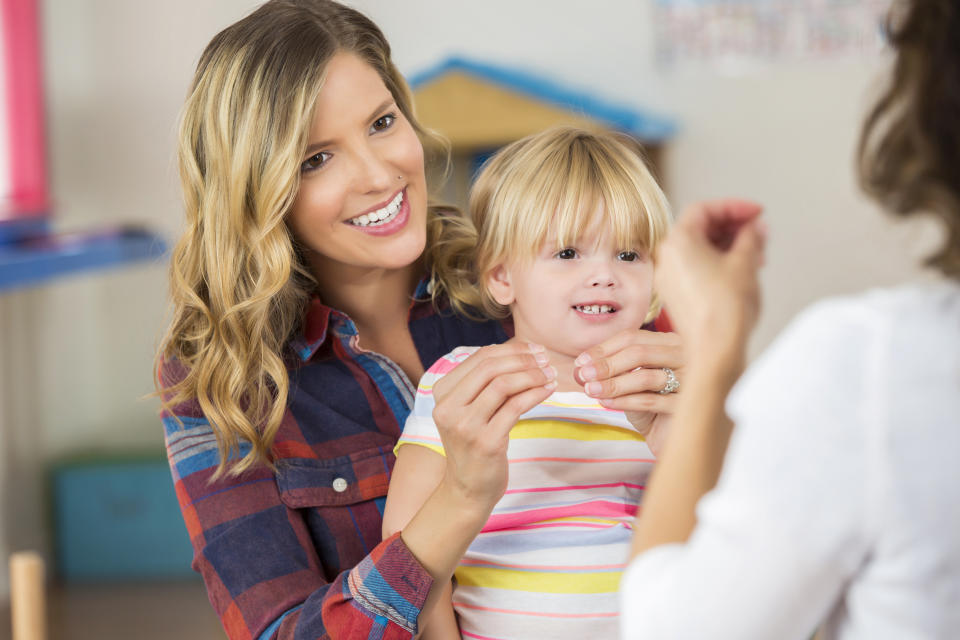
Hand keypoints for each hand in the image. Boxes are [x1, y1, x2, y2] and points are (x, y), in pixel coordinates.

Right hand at [431, 342, 556, 509]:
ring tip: (550, 374)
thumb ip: (484, 383)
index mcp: (442, 394)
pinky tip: (548, 390)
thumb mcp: (469, 410)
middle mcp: (448, 408)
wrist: (467, 490)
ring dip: (532, 375)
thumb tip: (518, 351)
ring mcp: (466, 426)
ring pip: (503, 385)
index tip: (535, 349)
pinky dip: (536, 394)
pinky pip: (516, 407)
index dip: (510, 349)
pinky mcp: (486, 442)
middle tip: (546, 359)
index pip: (479, 358)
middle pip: (490, 368)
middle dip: (523, 359)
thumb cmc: (474, 444)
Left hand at [574, 329, 682, 455]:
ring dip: (613, 384)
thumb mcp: (628, 378)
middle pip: (640, 352)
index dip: (603, 349)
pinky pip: (651, 401)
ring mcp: (691, 379)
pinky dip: (625, 401)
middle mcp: (686, 355)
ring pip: (645, 377)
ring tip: (591, 390)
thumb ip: (610, 367)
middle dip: (607, 364)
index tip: (580, 363)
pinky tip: (606, 403)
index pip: (632, 337)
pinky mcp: (687, 406)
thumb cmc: (648, 400)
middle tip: (583, 376)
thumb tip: (581, 366)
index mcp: (670, 342)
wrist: (668, 432)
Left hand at [655, 198, 765, 373]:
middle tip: (758, 231)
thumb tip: (755, 227)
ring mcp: (669, 277)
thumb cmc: (726, 309)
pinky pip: (695, 268)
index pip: (705, 209)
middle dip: (732, 226)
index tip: (756, 212)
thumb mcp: (746, 262)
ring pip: (699, 249)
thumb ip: (752, 236)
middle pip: (700, 228)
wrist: (715, 350)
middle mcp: (666, 257)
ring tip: (756, 253)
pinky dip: (717, 262)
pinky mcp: (676, 294)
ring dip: (728, 245)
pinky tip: (740, 270)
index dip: (734, 206)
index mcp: (678, 241)